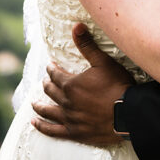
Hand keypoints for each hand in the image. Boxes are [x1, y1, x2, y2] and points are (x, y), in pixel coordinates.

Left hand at [31, 23, 134, 147]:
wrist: (127, 115)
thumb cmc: (117, 86)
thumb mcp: (103, 62)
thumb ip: (87, 45)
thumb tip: (76, 26)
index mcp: (71, 84)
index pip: (56, 75)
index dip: (52, 69)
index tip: (50, 66)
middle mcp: (66, 102)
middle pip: (51, 91)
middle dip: (46, 84)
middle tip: (44, 82)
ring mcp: (69, 118)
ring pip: (48, 111)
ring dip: (39, 106)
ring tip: (33, 104)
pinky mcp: (75, 132)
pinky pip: (53, 130)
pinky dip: (42, 127)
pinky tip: (35, 124)